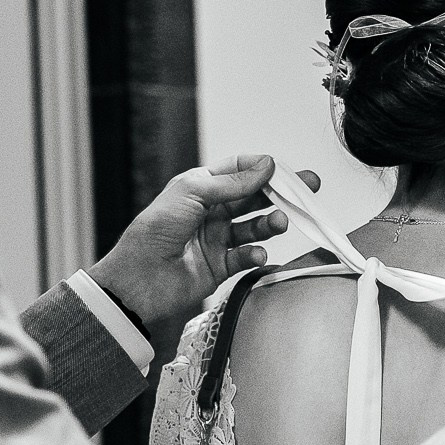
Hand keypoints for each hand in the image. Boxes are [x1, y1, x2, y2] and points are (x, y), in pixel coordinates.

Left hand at [88, 155, 318, 357]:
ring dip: (270, 224)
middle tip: (307, 190)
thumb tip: (266, 165)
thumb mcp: (191, 193)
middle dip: (280, 193)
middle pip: (253, 197)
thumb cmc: (154, 231)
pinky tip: (256, 253)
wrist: (137, 279)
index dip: (263, 169)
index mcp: (200, 186)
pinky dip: (256, 253)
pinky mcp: (220, 266)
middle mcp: (211, 211)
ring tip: (280, 223)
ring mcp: (217, 239)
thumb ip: (231, 182)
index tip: (284, 171)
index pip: (239, 170)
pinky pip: (247, 256)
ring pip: (254, 227)